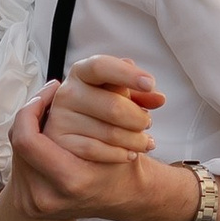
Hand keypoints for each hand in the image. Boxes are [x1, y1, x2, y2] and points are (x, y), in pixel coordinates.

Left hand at [8, 99, 219, 220]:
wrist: (121, 201)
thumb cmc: (125, 165)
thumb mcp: (128, 134)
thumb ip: (120, 98)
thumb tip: (124, 61)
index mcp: (72, 181)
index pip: (26, 139)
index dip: (31, 109)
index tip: (50, 90)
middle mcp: (47, 198)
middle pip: (18, 142)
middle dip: (29, 115)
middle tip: (42, 96)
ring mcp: (34, 204)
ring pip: (16, 152)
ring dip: (29, 129)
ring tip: (41, 112)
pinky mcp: (28, 204)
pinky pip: (20, 164)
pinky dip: (30, 144)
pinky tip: (41, 131)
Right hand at [42, 52, 162, 166]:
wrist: (82, 136)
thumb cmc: (105, 109)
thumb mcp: (123, 95)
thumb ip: (141, 92)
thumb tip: (158, 98)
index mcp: (81, 72)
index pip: (101, 66)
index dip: (127, 75)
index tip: (150, 84)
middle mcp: (67, 92)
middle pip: (113, 105)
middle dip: (139, 118)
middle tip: (147, 123)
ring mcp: (61, 118)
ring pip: (110, 132)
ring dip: (135, 140)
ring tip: (144, 142)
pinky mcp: (61, 143)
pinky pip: (97, 150)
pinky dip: (119, 154)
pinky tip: (129, 153)